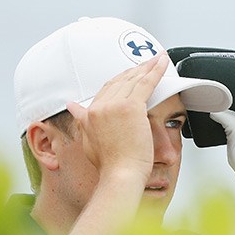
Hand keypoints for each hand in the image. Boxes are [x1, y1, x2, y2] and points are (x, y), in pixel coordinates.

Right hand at [66, 53, 168, 181]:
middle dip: (134, 70)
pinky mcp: (132, 107)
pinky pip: (146, 82)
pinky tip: (163, 61)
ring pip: (133, 79)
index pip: (106, 89)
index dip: (120, 80)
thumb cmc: (110, 166)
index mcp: (90, 113)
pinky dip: (156, 70)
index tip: (131, 75)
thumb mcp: (88, 141)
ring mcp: (115, 105)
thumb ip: (82, 121)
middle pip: (120, 81)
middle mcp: (100, 106)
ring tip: (158, 59)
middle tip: (146, 62)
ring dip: (147, 66)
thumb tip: (71, 106)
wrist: (120, 175)